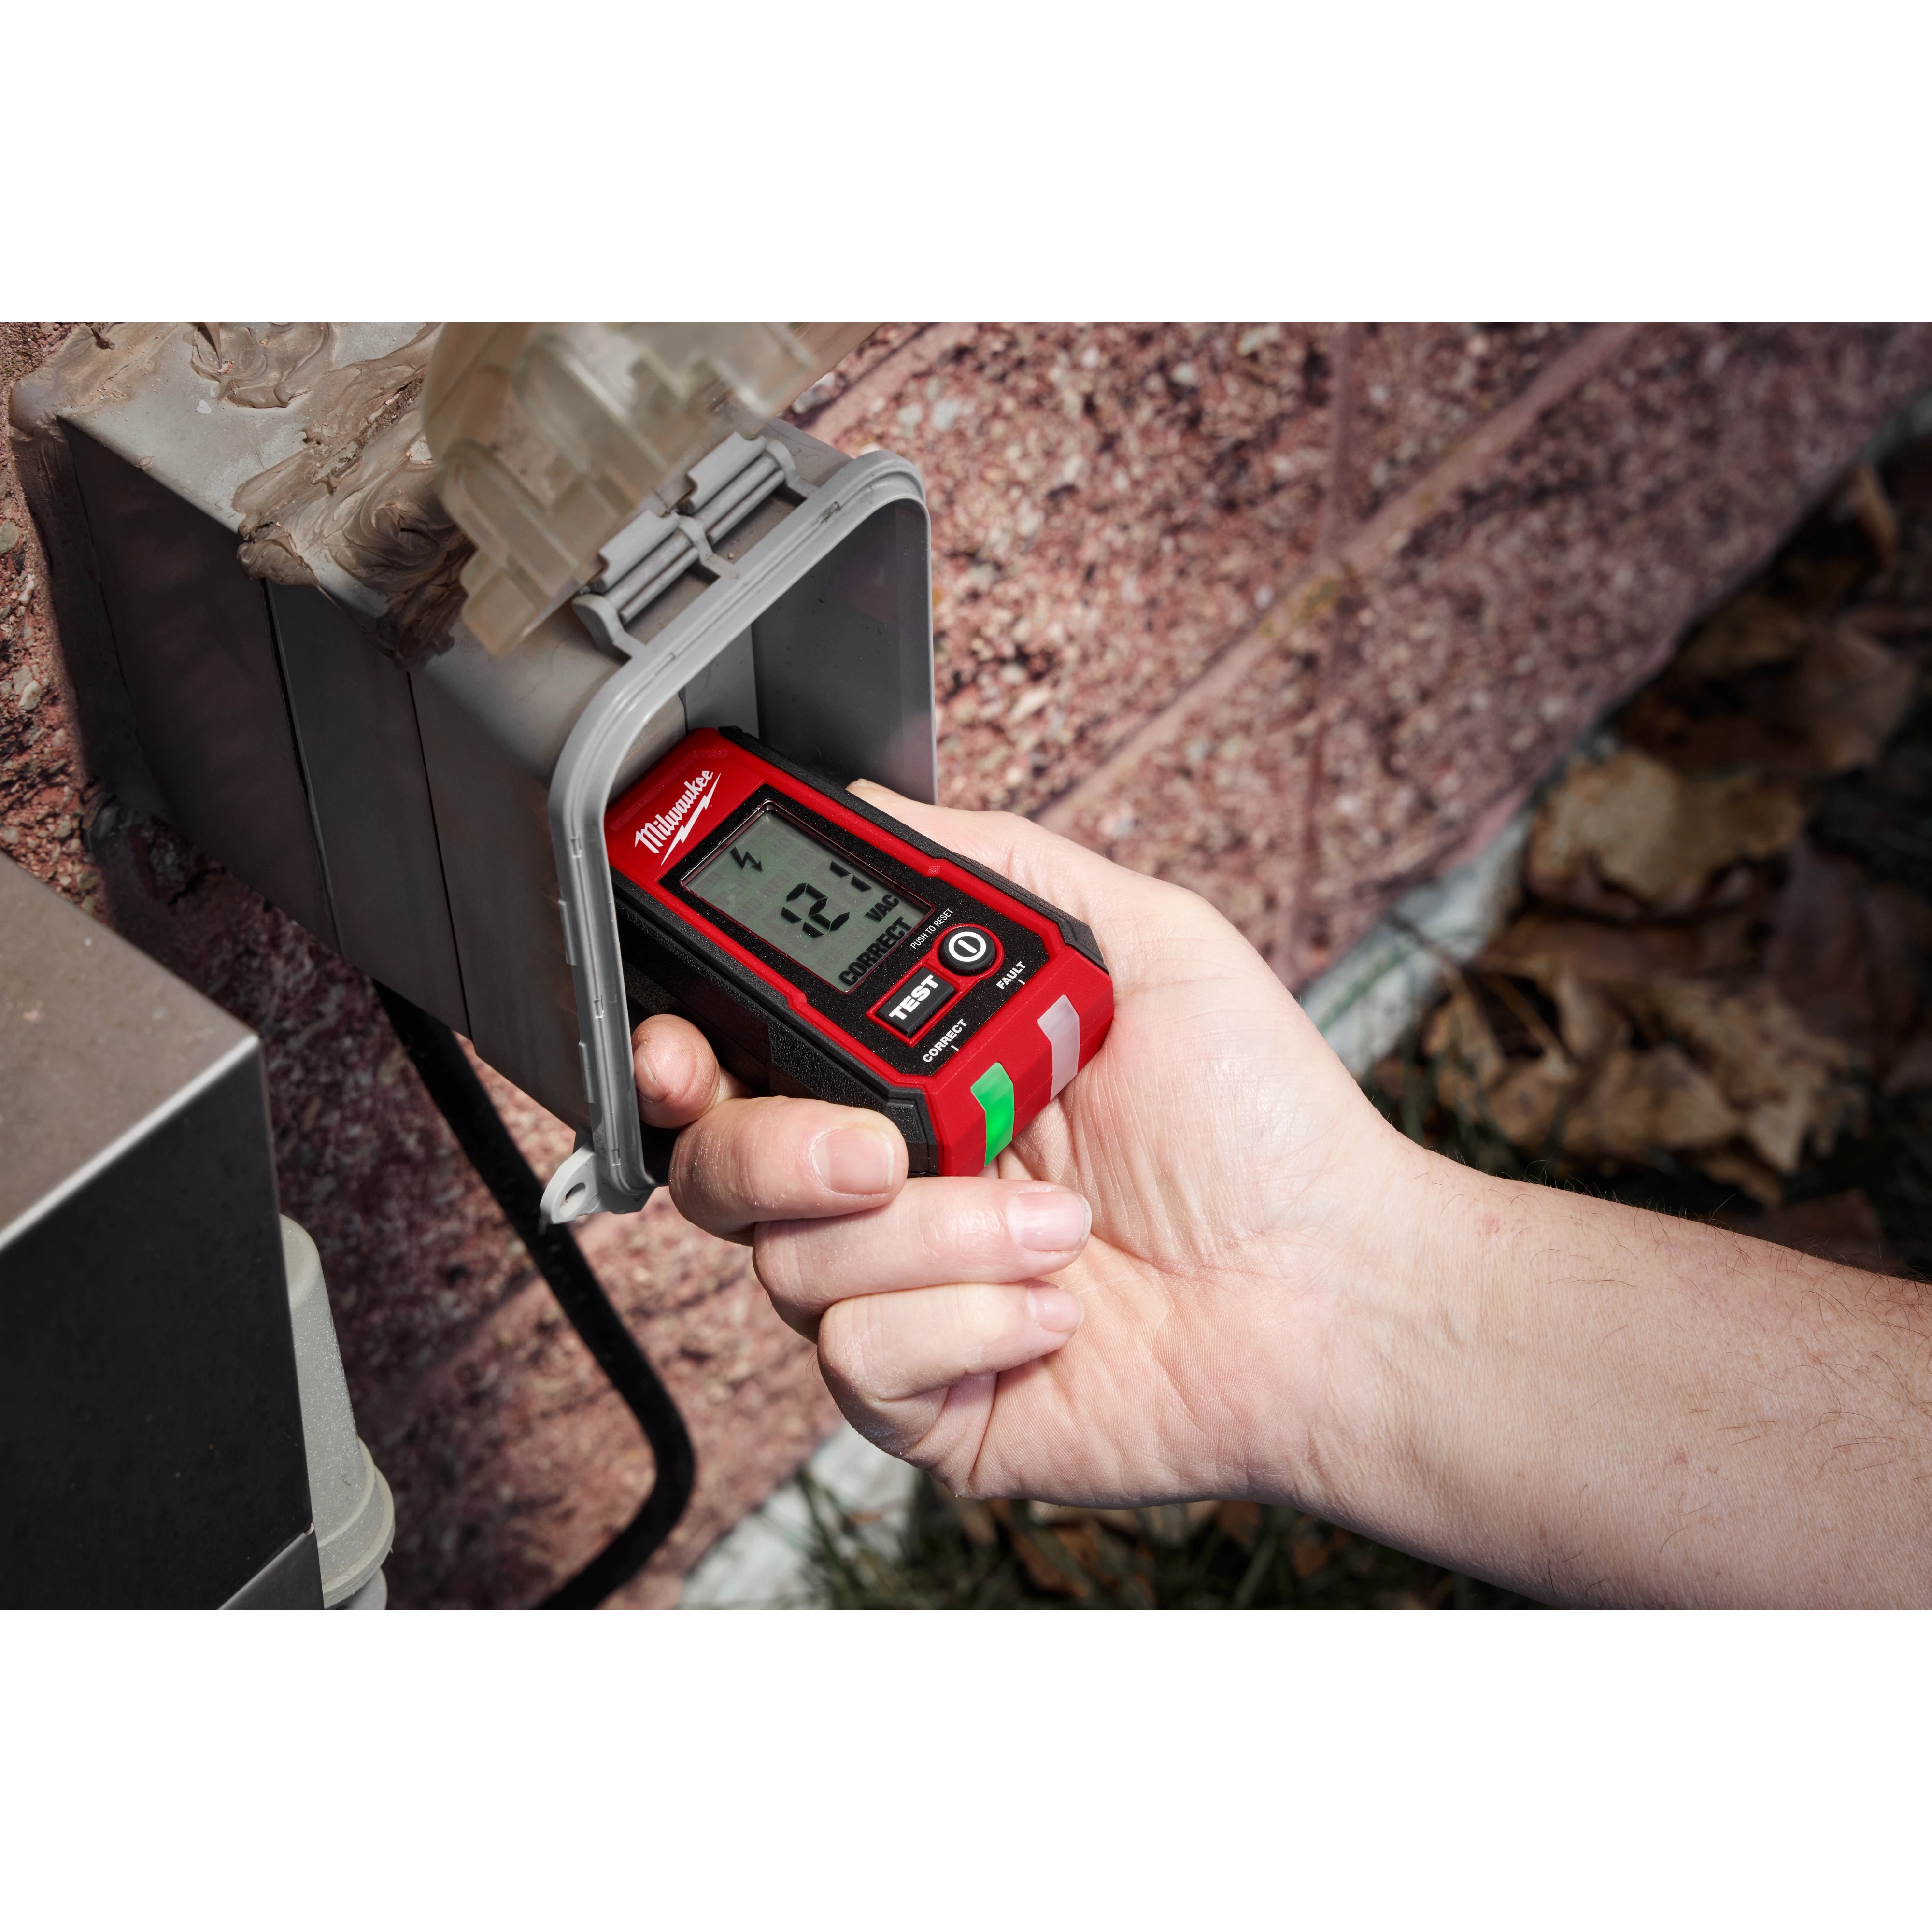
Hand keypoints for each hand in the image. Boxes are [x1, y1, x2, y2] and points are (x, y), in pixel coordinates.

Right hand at [632, 782, 1418, 1508]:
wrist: (1333, 1285)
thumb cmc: (1258, 1123)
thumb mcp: (1141, 942)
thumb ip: (999, 865)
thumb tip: (873, 808)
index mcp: (912, 1080)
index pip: (741, 1061)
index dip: (679, 1051)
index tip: (683, 1045)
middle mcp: (887, 1187)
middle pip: (716, 1166)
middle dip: (778, 1149)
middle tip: (884, 1144)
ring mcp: (899, 1297)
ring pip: (791, 1264)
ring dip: (938, 1237)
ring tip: (1061, 1221)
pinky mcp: (924, 1399)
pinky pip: (860, 1362)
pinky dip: (967, 1325)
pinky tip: (1058, 1309)